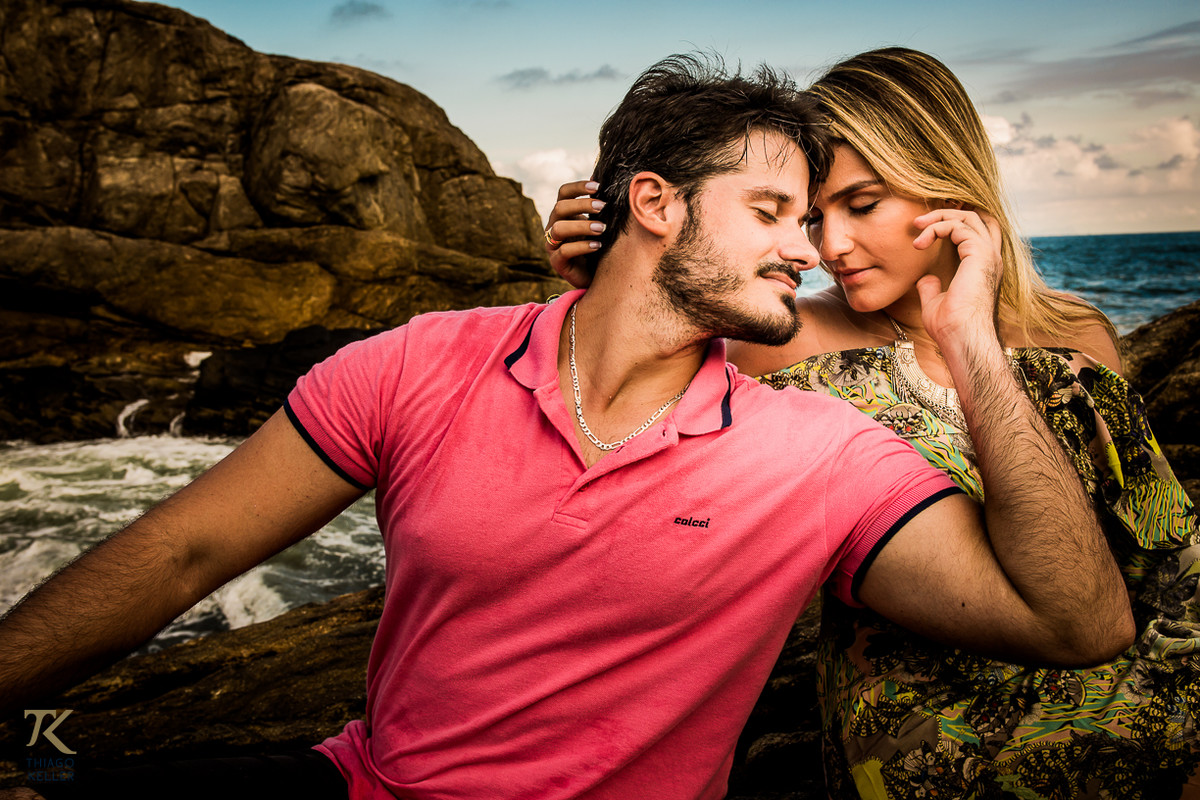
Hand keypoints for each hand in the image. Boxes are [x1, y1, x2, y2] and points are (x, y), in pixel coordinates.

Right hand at [544, 180, 605, 288]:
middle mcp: (554, 226)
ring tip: (602, 228)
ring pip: (559, 228)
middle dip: (582, 205)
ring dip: (582, 225)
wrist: (596, 276)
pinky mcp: (556, 262)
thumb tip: (616, 187)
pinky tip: (598, 245)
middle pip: (560, 208)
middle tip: (603, 207)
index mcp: (564, 214)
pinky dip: (582, 246)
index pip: (564, 193)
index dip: (578, 187)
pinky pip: (563, 251)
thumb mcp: (601, 224)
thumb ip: (601, 209)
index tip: (598, 186)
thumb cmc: (599, 246)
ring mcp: (553, 245)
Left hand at [911, 208, 1003, 348]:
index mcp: (984, 267)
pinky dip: (936, 228)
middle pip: (976, 218)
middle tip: (919, 222)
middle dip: (947, 213)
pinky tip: (920, 243)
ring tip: (917, 227)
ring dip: (938, 217)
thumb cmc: (950, 327)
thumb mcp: (936, 302)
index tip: (926, 229)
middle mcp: (990, 258)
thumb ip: (932, 287)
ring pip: (967, 217)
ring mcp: (988, 254)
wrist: (961, 337)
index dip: (955, 222)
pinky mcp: (979, 253)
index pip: (978, 232)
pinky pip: (957, 226)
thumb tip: (925, 279)